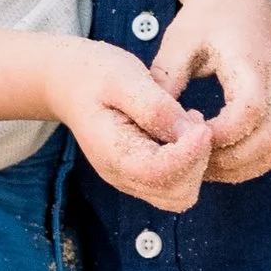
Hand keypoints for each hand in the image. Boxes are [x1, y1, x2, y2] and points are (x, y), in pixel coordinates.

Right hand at [47, 40, 211, 211]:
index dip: (190, 154)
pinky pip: (175, 186)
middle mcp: (121, 176)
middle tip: (195, 121)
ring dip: (195, 164)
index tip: (202, 125)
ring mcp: (130, 180)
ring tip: (188, 124)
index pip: (160, 173)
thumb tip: (189, 132)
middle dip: (197, 160)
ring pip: (180, 195)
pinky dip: (189, 165)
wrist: (68, 84)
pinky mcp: (140, 176)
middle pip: (177, 193)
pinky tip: (182, 132)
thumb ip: (155, 107)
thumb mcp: (124, 78)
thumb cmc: (95, 75)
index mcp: (113, 153)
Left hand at [152, 0, 270, 182]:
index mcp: (251, 63)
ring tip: (199, 163)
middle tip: (187, 160)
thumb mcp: (178, 41)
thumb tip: (152, 124)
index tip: (185, 137)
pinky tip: (214, 156)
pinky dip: (246, 162)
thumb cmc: (205, 17)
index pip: (248, 113)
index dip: (218, 135)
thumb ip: (167, 79)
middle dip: (225, 160)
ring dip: (237, 167)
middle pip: (266, 142)